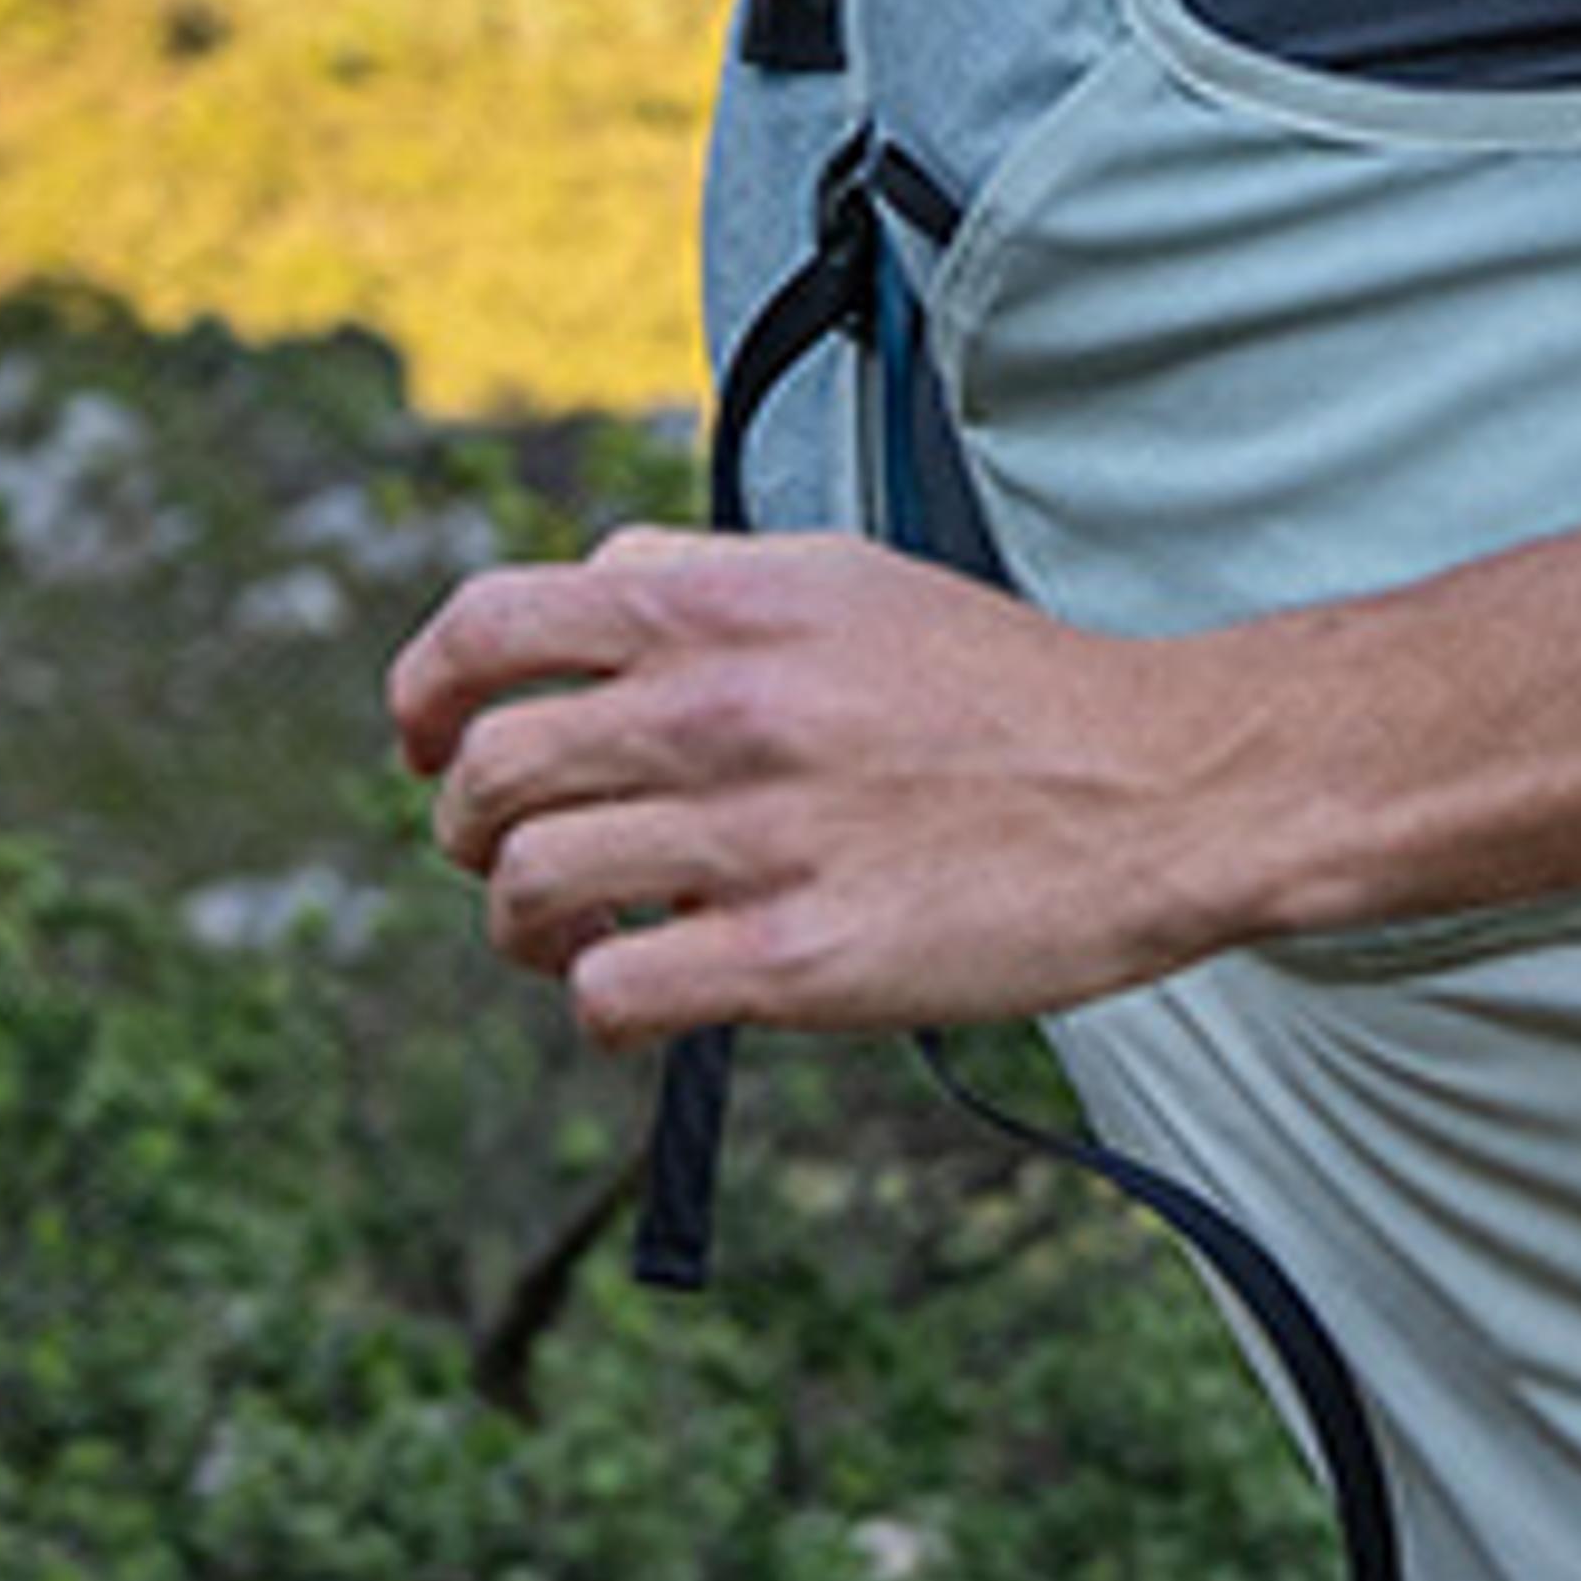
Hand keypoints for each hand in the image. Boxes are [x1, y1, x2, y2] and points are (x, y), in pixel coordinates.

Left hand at [384, 524, 1242, 1041]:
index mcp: (727, 603)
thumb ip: (704, 576)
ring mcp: (754, 836)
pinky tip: (654, 988)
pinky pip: (608, 995)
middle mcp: (723, 708)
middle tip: (515, 854)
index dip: (420, 690)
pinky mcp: (794, 961)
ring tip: (581, 932)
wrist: (1159, 788)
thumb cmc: (1007, 690)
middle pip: (485, 769)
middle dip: (468, 825)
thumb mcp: (850, 578)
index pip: (486, 625)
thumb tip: (582, 592)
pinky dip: (601, 1004)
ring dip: (527, 925)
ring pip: (528, 888)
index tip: (424, 740)